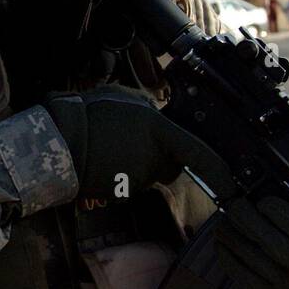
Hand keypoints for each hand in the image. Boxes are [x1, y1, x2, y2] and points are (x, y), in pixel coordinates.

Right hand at [43, 84, 235, 198]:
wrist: (55, 141)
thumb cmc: (86, 114)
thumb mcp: (123, 97)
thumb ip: (149, 109)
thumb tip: (158, 115)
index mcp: (158, 131)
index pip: (199, 154)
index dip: (218, 171)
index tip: (232, 184)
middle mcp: (152, 158)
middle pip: (171, 165)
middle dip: (161, 158)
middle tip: (133, 141)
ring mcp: (136, 178)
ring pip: (147, 174)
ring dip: (135, 164)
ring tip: (108, 147)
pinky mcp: (119, 191)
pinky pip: (127, 183)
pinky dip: (118, 174)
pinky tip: (100, 160)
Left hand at [216, 195, 288, 288]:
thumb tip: (267, 191)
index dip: (276, 212)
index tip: (263, 202)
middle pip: (271, 243)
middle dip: (246, 219)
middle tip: (234, 206)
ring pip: (251, 256)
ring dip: (230, 235)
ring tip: (222, 223)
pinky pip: (241, 275)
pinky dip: (226, 256)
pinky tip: (221, 243)